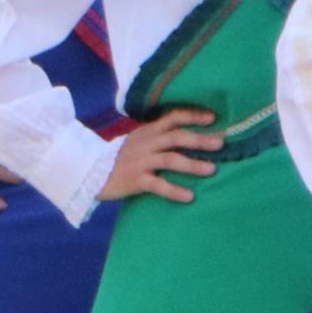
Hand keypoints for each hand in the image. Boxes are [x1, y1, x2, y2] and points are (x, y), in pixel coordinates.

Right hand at [99, 109, 221, 204]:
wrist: (90, 171)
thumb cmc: (122, 157)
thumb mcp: (139, 140)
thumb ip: (159, 136)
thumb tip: (189, 136)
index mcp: (148, 131)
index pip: (173, 117)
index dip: (193, 116)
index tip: (213, 118)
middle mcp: (146, 143)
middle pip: (176, 137)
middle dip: (200, 139)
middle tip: (221, 143)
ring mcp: (141, 161)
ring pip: (171, 159)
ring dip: (193, 164)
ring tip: (212, 169)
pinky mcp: (135, 180)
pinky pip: (158, 185)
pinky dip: (175, 191)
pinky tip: (190, 197)